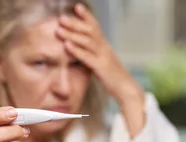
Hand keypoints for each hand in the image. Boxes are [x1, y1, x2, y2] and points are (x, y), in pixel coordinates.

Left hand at [56, 4, 145, 136]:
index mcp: (105, 46)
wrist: (127, 90)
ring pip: (87, 42)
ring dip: (72, 35)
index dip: (86, 16)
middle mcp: (105, 48)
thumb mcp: (102, 62)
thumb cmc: (113, 78)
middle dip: (75, 23)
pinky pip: (87, 57)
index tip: (77, 7)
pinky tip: (66, 46)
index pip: (96, 27)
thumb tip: (81, 49)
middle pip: (90, 31)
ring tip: (59, 30)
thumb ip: (93, 54)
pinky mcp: (102, 68)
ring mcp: (104, 57)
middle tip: (61, 18)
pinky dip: (76, 50)